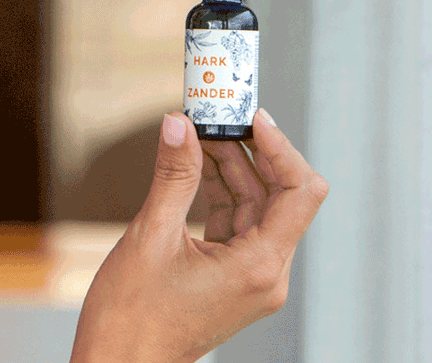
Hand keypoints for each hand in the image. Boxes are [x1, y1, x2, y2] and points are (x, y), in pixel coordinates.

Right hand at [70, 109, 327, 362]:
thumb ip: (173, 175)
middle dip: (250, 150)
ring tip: (200, 129)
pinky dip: (218, 191)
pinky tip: (194, 164)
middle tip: (220, 113)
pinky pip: (235, 223)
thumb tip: (178, 123)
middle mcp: (266, 273)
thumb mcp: (151, 235)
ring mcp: (249, 278)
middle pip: (278, 195)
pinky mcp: (230, 278)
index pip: (299, 192)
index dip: (281, 147)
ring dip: (230, 167)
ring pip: (254, 207)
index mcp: (260, 266)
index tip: (251, 116)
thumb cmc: (132, 317)